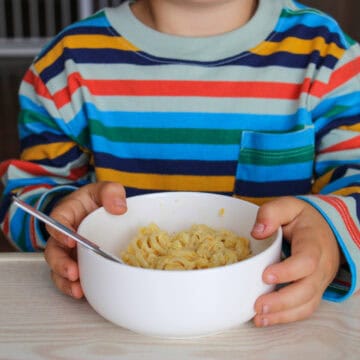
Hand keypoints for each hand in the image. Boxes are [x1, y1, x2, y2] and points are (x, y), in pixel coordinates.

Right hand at [44, 182, 126, 297]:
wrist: (108, 210)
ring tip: (77, 289)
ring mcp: (70, 250)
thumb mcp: (107, 189)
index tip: (71, 240)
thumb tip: (119, 208)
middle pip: (54, 250)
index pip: (57, 220)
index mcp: (68, 212)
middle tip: (73, 272)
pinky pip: (71, 277)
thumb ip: (111, 192)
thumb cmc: (101, 199)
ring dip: (65, 280)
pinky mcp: (79, 262)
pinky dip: (74, 286)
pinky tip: (83, 292)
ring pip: (59, 267)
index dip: (60, 232)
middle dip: (61, 263)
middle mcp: (64, 233)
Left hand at [251, 196, 340, 326]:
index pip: (307, 261)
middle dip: (283, 300)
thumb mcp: (288, 206)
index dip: (289, 271)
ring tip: (258, 317)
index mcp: (314, 242)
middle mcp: (321, 265)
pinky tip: (265, 319)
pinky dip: (285, 317)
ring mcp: (318, 281)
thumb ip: (272, 213)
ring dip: (282, 314)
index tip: (266, 275)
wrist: (322, 228)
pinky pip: (303, 308)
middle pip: (307, 289)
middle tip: (258, 305)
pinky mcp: (312, 290)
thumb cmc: (301, 219)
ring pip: (306, 304)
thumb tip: (257, 232)